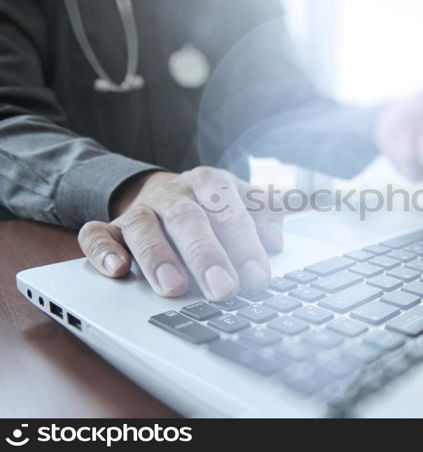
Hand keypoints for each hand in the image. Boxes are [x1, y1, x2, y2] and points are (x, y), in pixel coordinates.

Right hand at [77, 167, 283, 300]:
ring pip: (143, 227)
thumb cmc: (211, 206)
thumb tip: (276, 240)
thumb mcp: (241, 202)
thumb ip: (264, 215)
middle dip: (206, 256)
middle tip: (223, 290)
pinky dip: (104, 251)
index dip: (245, 244)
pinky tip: (118, 271)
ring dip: (158, 257)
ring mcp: (139, 209)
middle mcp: (173, 193)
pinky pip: (97, 234)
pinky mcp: (110, 227)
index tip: (258, 278)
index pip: (229, 210)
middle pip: (188, 219)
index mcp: (210, 182)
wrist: (164, 192)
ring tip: (173, 288)